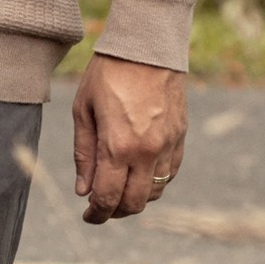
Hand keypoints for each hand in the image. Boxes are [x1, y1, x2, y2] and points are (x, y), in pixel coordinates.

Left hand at [73, 55, 185, 222]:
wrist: (148, 46)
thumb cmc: (108, 73)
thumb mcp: (83, 111)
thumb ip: (84, 154)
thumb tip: (83, 191)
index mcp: (117, 146)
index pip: (107, 197)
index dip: (96, 214)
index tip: (88, 217)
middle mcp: (146, 152)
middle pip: (134, 203)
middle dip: (115, 212)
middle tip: (100, 208)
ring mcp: (168, 145)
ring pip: (155, 192)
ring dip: (136, 199)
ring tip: (118, 191)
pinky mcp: (181, 137)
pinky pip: (170, 173)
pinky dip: (154, 182)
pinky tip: (139, 175)